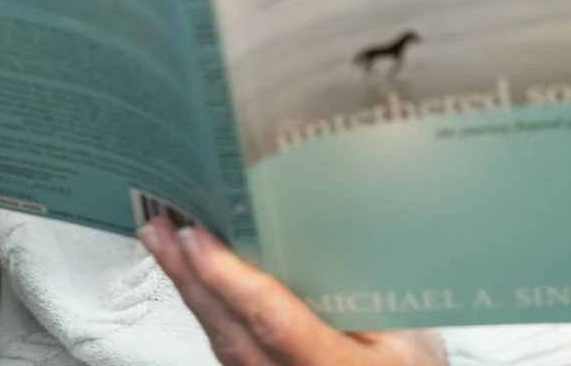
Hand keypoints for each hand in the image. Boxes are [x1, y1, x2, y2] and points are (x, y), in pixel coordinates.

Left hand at [139, 219, 446, 365]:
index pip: (274, 322)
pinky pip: (226, 345)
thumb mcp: (406, 329)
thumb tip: (322, 225)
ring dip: (189, 289)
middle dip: (192, 277)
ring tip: (163, 238)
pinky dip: (205, 306)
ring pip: (221, 340)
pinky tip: (189, 274)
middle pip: (232, 332)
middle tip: (164, 226)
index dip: (232, 280)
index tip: (200, 237)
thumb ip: (362, 288)